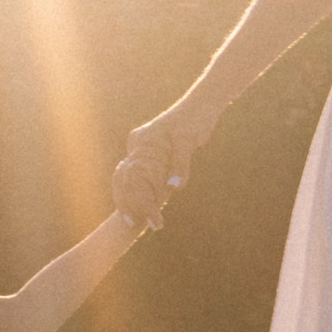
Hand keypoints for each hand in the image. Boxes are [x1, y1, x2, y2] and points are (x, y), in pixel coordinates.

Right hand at [113, 101, 208, 230]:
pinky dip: (149, 193)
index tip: (135, 218)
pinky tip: (150, 209)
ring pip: (136, 181)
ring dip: (139, 200)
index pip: (130, 175)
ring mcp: (147, 151)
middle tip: (133, 225)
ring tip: (140, 222)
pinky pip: (149, 177)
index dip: (132, 198)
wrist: (204, 106)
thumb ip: (180, 165)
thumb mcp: (187, 141)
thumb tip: (173, 189)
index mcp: (140, 141)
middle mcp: (139, 146)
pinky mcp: (158, 156)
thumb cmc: (194, 119)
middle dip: (130, 203)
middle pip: (128, 180)